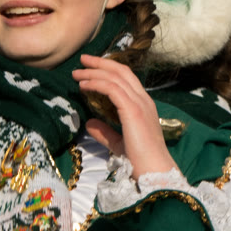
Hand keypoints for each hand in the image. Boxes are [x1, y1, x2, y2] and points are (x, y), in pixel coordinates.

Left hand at [75, 54, 179, 179]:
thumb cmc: (140, 160)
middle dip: (100, 63)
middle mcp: (143, 99)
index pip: (126, 78)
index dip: (108, 69)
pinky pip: (112, 89)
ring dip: (94, 72)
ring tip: (77, 73)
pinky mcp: (132, 110)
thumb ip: (105, 131)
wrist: (153, 170)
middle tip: (82, 60)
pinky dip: (96, 84)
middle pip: (121, 71)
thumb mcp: (118, 142)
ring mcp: (139, 103)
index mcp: (143, 104)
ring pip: (115, 77)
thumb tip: (89, 123)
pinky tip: (83, 86)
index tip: (90, 67)